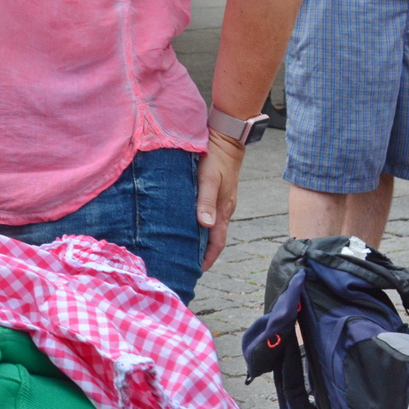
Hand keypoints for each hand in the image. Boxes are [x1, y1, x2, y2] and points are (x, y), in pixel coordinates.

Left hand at [196, 130, 243, 271]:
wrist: (225, 137)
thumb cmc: (215, 158)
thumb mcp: (208, 179)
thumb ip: (206, 201)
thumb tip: (204, 225)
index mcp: (223, 210)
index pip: (217, 242)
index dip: (208, 258)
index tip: (195, 270)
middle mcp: (224, 209)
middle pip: (214, 238)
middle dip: (202, 253)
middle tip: (184, 264)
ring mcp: (221, 201)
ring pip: (210, 227)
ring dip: (200, 239)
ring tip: (183, 248)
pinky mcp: (216, 192)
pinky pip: (208, 214)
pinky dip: (198, 224)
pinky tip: (187, 223)